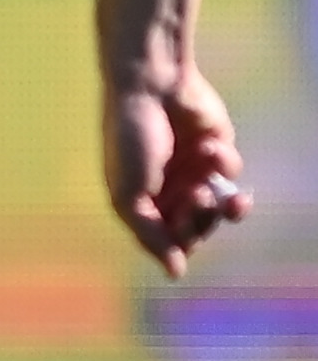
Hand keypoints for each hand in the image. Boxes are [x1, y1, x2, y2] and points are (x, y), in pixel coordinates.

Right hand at [107, 69, 250, 275]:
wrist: (151, 87)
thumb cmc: (130, 139)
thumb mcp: (129, 194)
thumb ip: (151, 235)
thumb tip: (175, 273)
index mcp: (142, 205)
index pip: (171, 241)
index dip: (182, 238)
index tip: (180, 224)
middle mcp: (169, 193)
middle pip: (199, 228)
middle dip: (203, 217)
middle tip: (199, 195)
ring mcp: (194, 173)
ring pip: (222, 207)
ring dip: (221, 199)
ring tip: (213, 182)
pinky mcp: (217, 153)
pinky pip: (231, 174)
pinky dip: (223, 162)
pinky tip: (209, 145)